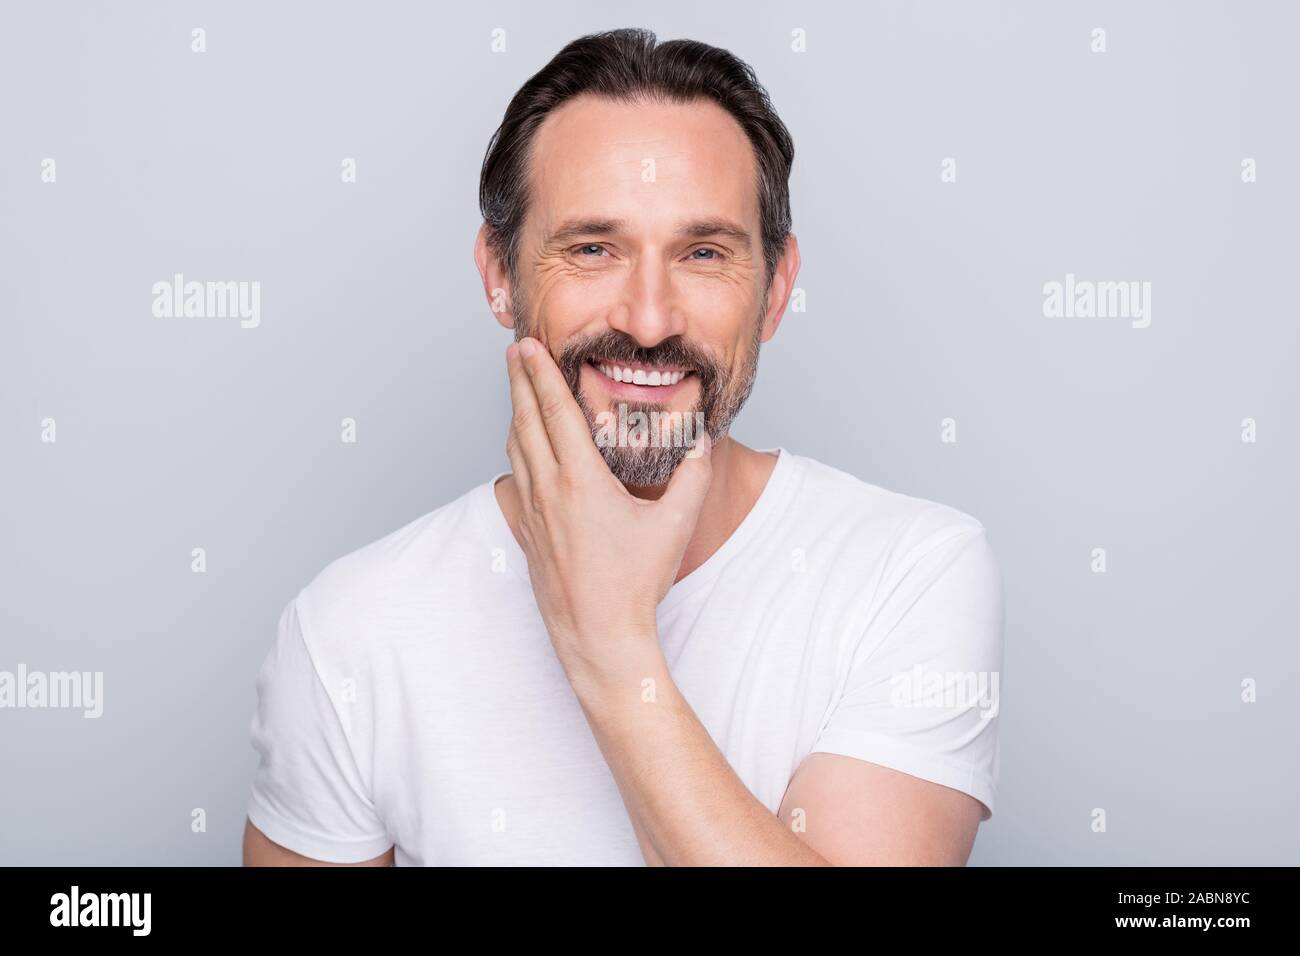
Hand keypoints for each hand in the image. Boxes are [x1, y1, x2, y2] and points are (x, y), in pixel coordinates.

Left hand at [503, 336, 712, 679]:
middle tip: (515, 352)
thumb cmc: (635, 585)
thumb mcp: (674, 525)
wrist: (599, 636)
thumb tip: (702, 442)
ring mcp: (531, 515)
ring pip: (516, 452)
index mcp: (580, 481)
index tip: (527, 347)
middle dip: (519, 382)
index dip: (539, 374)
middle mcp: (547, 492)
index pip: (553, 412)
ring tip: (520, 394)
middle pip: (524, 422)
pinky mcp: (526, 536)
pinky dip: (516, 461)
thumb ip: (693, 477)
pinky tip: (522, 461)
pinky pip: (513, 486)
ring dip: (516, 416)